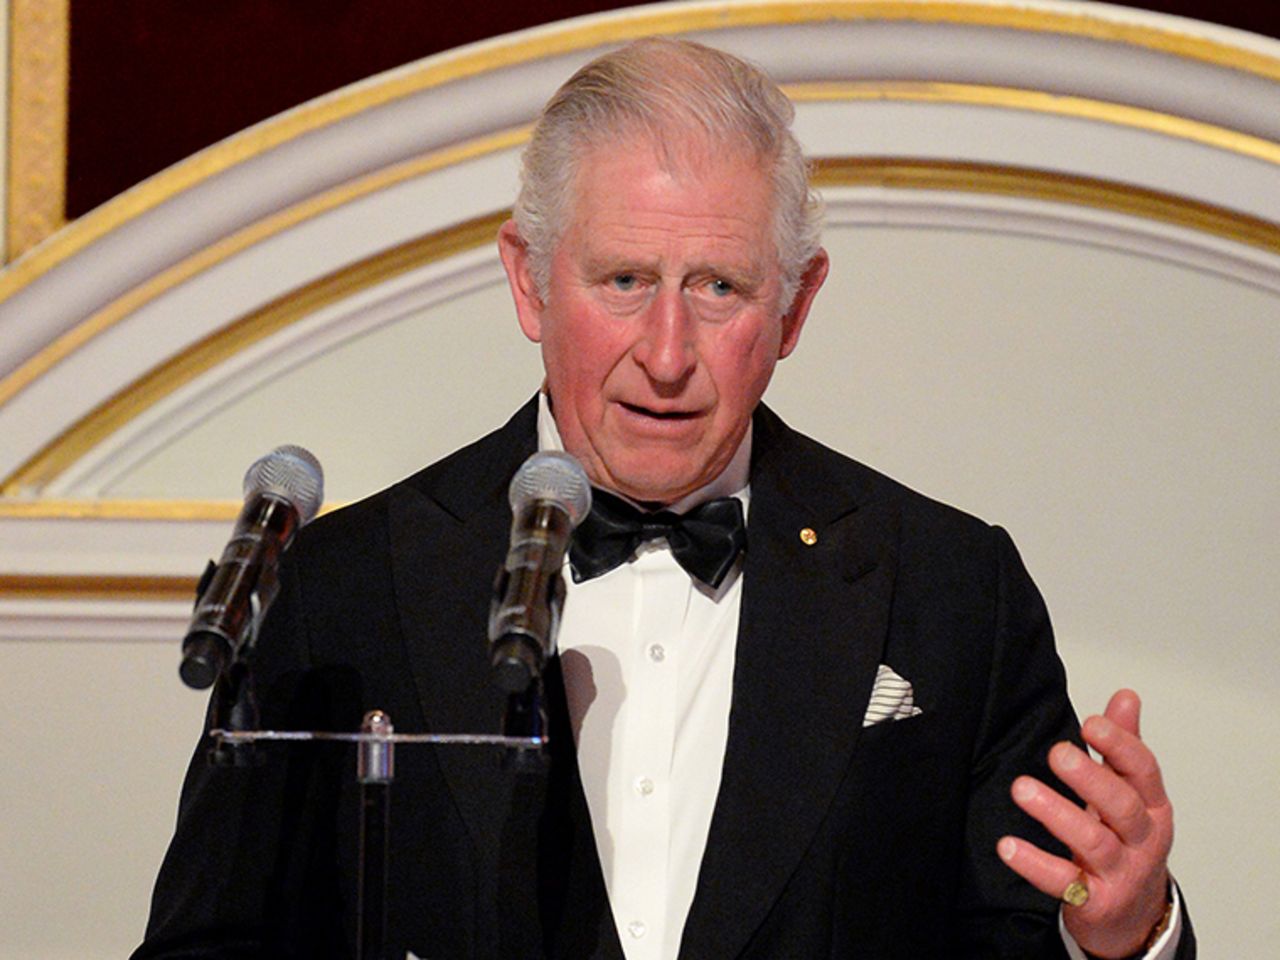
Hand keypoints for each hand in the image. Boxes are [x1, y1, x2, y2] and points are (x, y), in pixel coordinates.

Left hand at [997, 689, 1173, 957]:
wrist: (1132, 915)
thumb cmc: (1125, 842)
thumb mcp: (1129, 793)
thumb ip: (1123, 746)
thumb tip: (1125, 696)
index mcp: (1152, 807)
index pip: (1143, 771)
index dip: (1120, 746)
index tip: (1090, 723)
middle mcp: (1142, 840)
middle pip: (1121, 806)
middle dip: (1090, 778)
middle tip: (1057, 753)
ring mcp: (1121, 873)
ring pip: (1093, 843)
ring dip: (1057, 815)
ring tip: (1022, 790)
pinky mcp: (1095, 902)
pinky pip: (1065, 883)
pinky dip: (1036, 865)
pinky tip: (1009, 846)